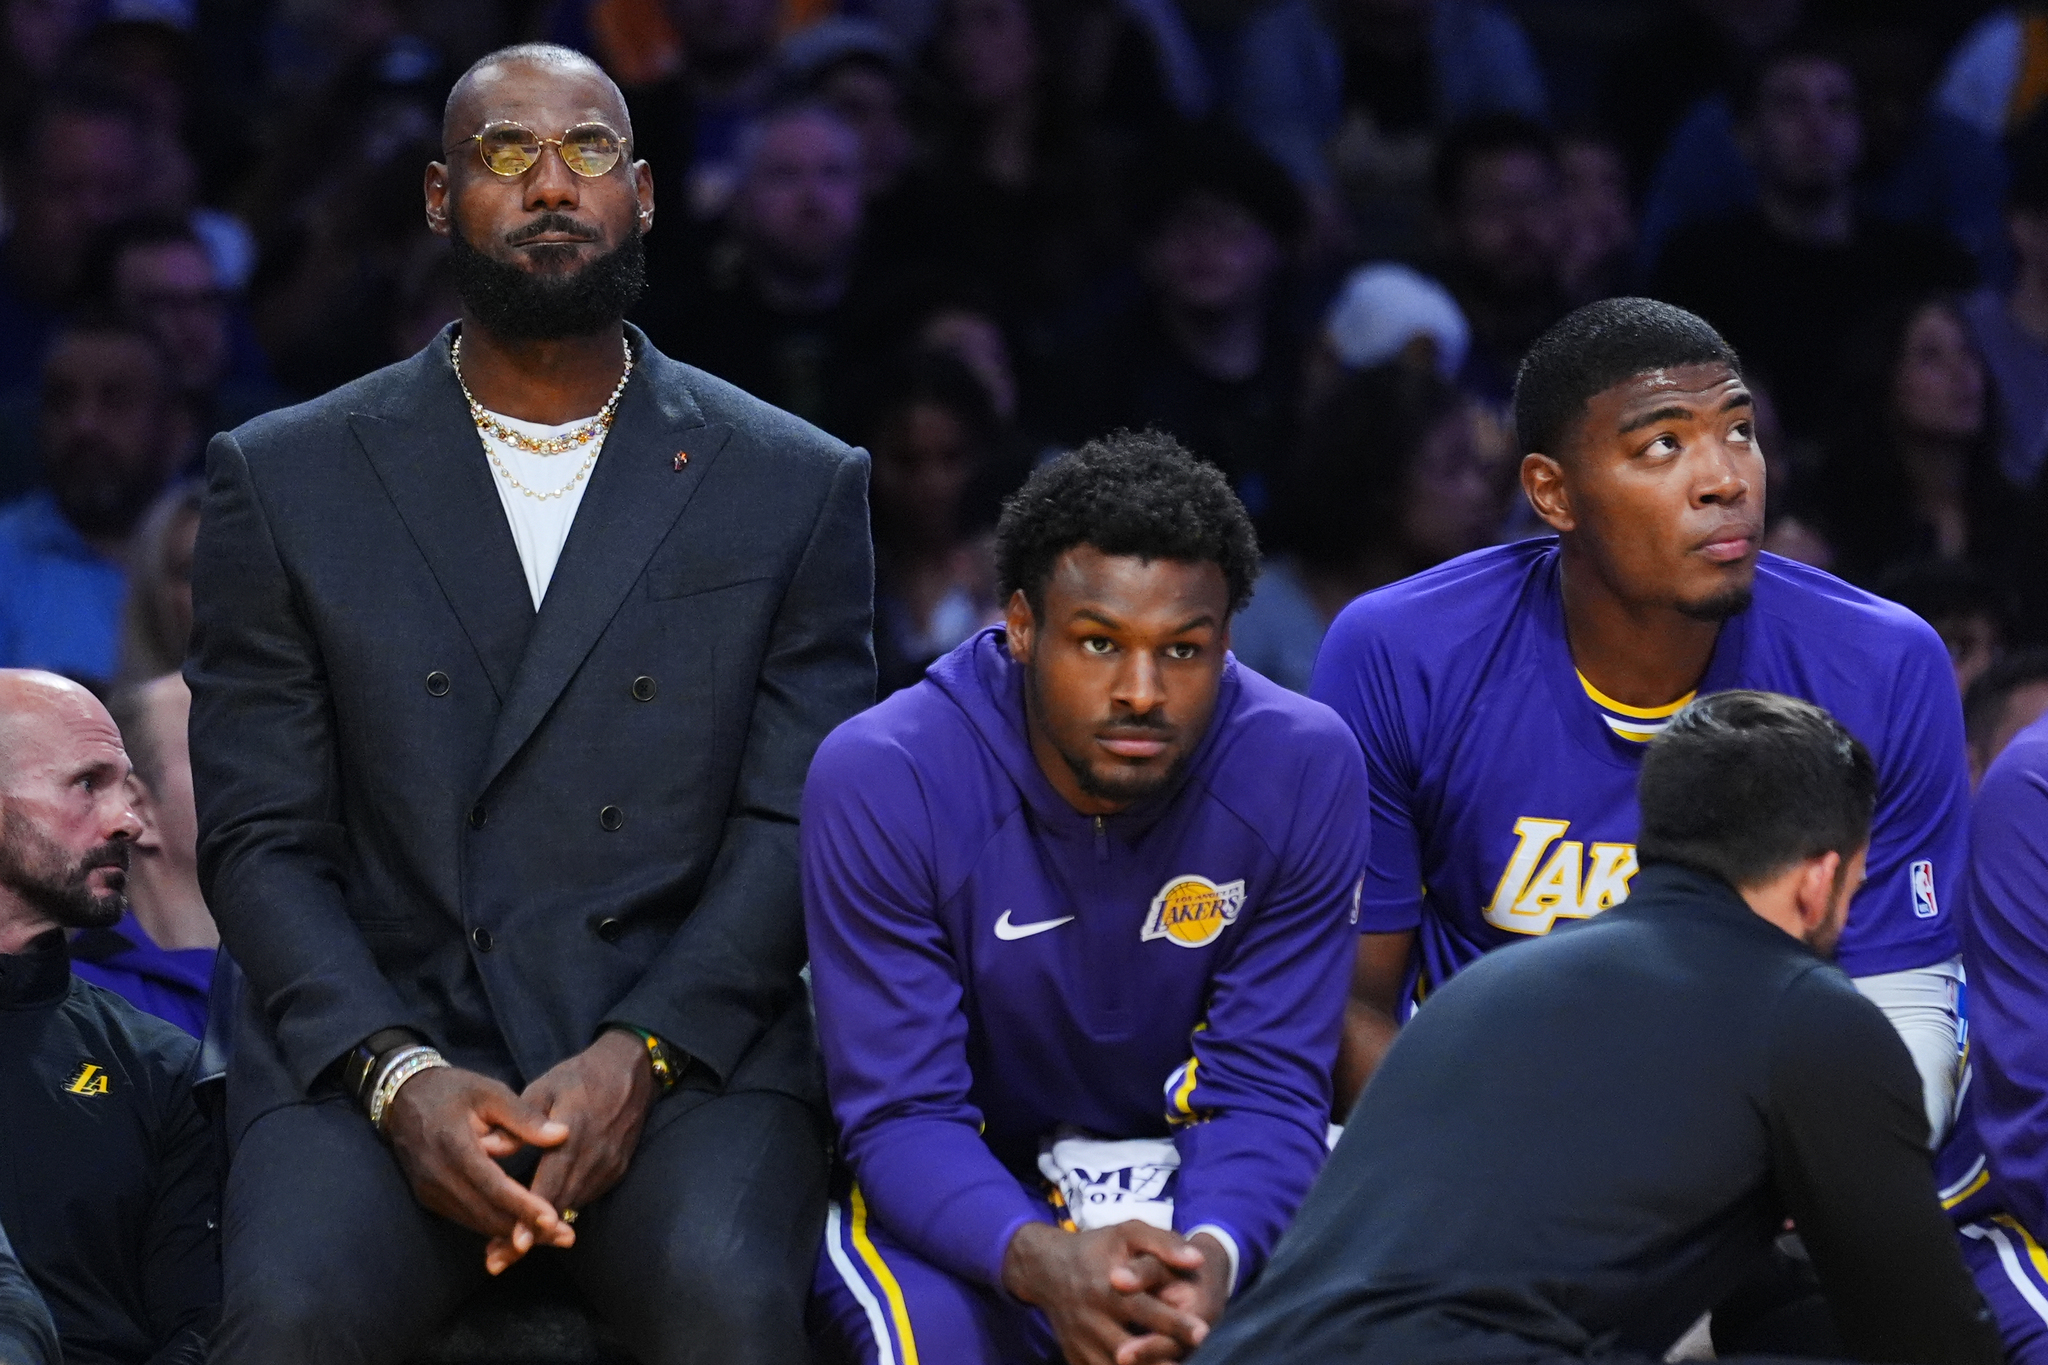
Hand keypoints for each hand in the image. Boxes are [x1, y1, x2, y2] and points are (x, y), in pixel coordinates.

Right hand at [384, 1066, 571, 1258]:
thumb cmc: (453, 1090)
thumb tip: (562, 1135)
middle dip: (526, 1229)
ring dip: (513, 1233)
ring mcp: (431, 1191)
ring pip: (477, 1221)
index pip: (492, 1186)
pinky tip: (522, 1227)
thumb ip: (525, 1117)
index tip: (553, 1221)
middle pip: (486, 1213)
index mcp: (454, 1146)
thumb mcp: (491, 1092)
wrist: (403, 1098)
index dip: (523, 1207)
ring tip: (552, 1236)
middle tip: (565, 1235)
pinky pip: (466, 1217)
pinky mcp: (430, 1198)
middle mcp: (438, 1176)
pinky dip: (495, 1225)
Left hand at [483, 1029, 656, 1272]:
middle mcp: (594, 1158)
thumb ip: (519, 1122)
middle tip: (496, 1260)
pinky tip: (540, 1222)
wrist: (631, 1071)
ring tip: (510, 1249)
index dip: (531, 1217)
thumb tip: (488, 1148)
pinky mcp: (615, 1171)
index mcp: (575, 1135)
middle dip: (529, 1235)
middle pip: (560, 1207)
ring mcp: (608, 1167)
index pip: (551, 1185)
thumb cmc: (580, 1077)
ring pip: (572, 1207)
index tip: (514, 1244)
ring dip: (544, 1229)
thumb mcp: (545, 1088)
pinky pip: (585, 1197)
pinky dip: (563, 1211)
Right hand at [1000, 1221, 1212, 1364]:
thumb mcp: (1128, 1233)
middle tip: (1189, 1358)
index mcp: (1107, 1287)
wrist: (1047, 1268)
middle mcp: (1092, 1318)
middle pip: (1129, 1348)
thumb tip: (1199, 1260)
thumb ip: (1164, 1243)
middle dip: (1159, 1359)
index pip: (1144, 1309)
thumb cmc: (1098, 1248)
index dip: (1173, 1322)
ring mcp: (1081, 1342)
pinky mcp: (1075, 1356)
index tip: (1202, 1331)